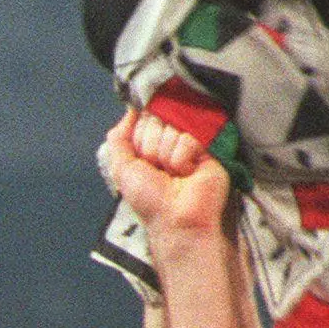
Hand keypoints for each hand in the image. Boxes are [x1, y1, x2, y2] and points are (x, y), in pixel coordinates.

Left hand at [98, 110, 230, 242]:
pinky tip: (188, 172)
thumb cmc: (149, 198)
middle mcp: (170, 137)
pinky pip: (189, 137)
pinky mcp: (209, 144)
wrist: (176, 217)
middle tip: (159, 169)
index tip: (144, 159)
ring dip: (167, 156)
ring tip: (175, 174)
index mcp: (150, 141)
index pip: (144, 117)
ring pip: (173, 127)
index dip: (140, 136)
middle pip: (158, 119)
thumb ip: (119, 138)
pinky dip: (182, 158)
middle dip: (152, 147)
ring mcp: (190, 139)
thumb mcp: (121, 168)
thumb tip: (130, 110)